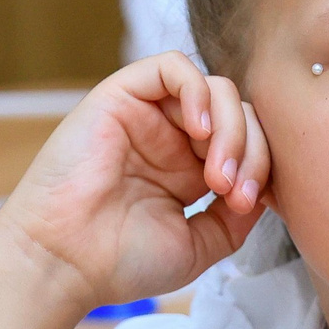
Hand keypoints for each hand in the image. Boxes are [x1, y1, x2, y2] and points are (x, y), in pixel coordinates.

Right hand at [0, 51, 270, 316]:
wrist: (62, 262)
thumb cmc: (119, 261)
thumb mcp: (199, 245)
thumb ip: (235, 216)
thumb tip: (266, 188)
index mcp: (189, 171)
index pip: (249, 145)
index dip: (263, 167)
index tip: (250, 206)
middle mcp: (171, 139)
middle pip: (240, 115)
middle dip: (253, 152)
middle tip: (236, 193)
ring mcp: (148, 116)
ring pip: (215, 89)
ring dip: (232, 129)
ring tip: (217, 174)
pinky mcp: (122, 95)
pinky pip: (173, 67)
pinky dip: (198, 91)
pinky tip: (199, 130)